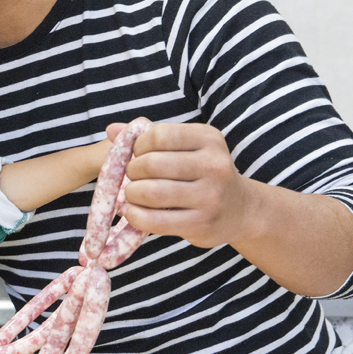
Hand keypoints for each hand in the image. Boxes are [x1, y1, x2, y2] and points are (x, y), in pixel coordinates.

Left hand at [110, 121, 251, 247]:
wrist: (240, 210)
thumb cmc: (202, 174)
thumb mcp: (185, 148)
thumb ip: (148, 137)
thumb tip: (111, 129)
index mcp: (208, 139)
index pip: (159, 135)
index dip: (138, 146)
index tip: (138, 155)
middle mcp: (214, 165)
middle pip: (152, 164)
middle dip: (131, 171)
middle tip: (133, 178)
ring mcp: (210, 196)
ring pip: (150, 192)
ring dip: (130, 194)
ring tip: (132, 194)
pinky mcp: (201, 223)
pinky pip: (154, 220)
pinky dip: (135, 215)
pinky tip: (133, 211)